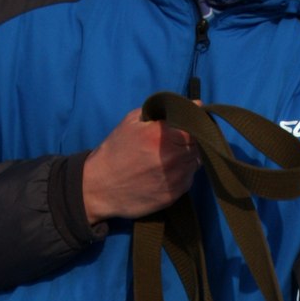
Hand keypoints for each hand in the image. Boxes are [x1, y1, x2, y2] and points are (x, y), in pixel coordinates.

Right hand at [82, 110, 198, 223]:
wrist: (99, 188)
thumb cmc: (115, 151)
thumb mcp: (132, 121)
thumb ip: (162, 111)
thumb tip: (194, 105)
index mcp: (163, 135)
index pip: (197, 124)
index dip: (195, 121)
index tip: (191, 120)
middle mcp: (174, 157)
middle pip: (200, 144)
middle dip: (192, 139)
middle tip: (177, 139)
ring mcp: (177, 178)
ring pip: (196, 161)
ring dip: (188, 156)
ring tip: (168, 156)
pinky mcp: (175, 194)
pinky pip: (188, 178)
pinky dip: (182, 173)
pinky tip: (165, 172)